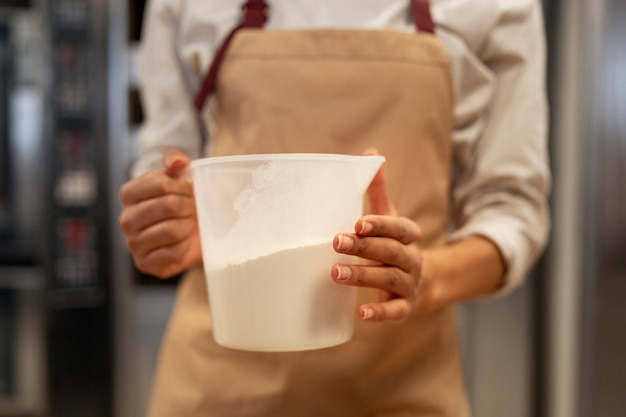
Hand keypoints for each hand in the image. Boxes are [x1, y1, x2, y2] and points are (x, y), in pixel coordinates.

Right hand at [118, 149, 201, 277]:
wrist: (193, 232)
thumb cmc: (185, 200)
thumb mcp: (181, 175)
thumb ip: (176, 160)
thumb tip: (176, 162)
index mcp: (129, 193)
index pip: (160, 184)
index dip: (183, 186)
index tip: (189, 190)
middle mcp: (126, 219)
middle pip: (167, 206)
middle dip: (189, 207)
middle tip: (192, 209)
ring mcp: (132, 243)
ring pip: (171, 230)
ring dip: (187, 226)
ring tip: (188, 224)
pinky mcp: (144, 264)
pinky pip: (171, 253)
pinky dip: (184, 247)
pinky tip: (184, 242)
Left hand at [331, 151, 438, 321]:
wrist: (423, 282)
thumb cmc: (395, 243)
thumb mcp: (390, 217)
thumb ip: (378, 190)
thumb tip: (369, 153)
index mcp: (409, 234)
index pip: (397, 227)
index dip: (380, 225)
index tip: (358, 223)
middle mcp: (412, 258)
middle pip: (390, 252)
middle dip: (364, 247)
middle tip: (337, 242)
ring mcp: (410, 284)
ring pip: (388, 279)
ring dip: (362, 276)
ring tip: (335, 273)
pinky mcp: (405, 307)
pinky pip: (395, 311)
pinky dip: (380, 313)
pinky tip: (361, 314)